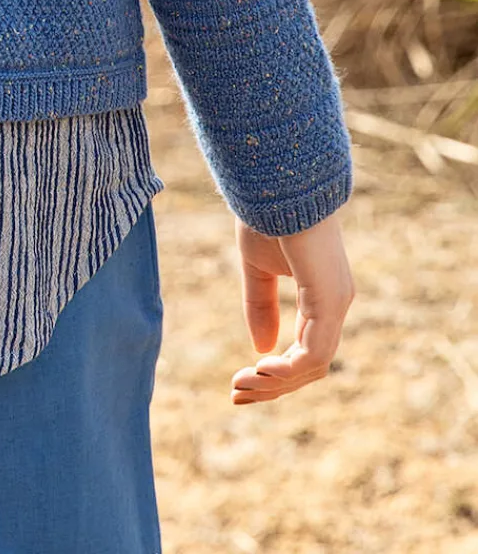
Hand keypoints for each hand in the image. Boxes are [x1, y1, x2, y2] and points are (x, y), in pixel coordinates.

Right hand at [231, 208, 353, 404]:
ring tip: (241, 383)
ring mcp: (336, 302)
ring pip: (313, 366)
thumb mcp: (256, 267)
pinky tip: (260, 368)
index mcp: (323, 297)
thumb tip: (260, 348)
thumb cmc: (268, 213)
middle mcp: (336, 303)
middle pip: (310, 367)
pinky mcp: (330, 299)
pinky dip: (288, 369)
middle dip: (272, 387)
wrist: (277, 177)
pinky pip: (314, 352)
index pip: (306, 352)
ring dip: (275, 382)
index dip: (273, 374)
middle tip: (235, 394)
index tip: (237, 382)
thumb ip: (260, 305)